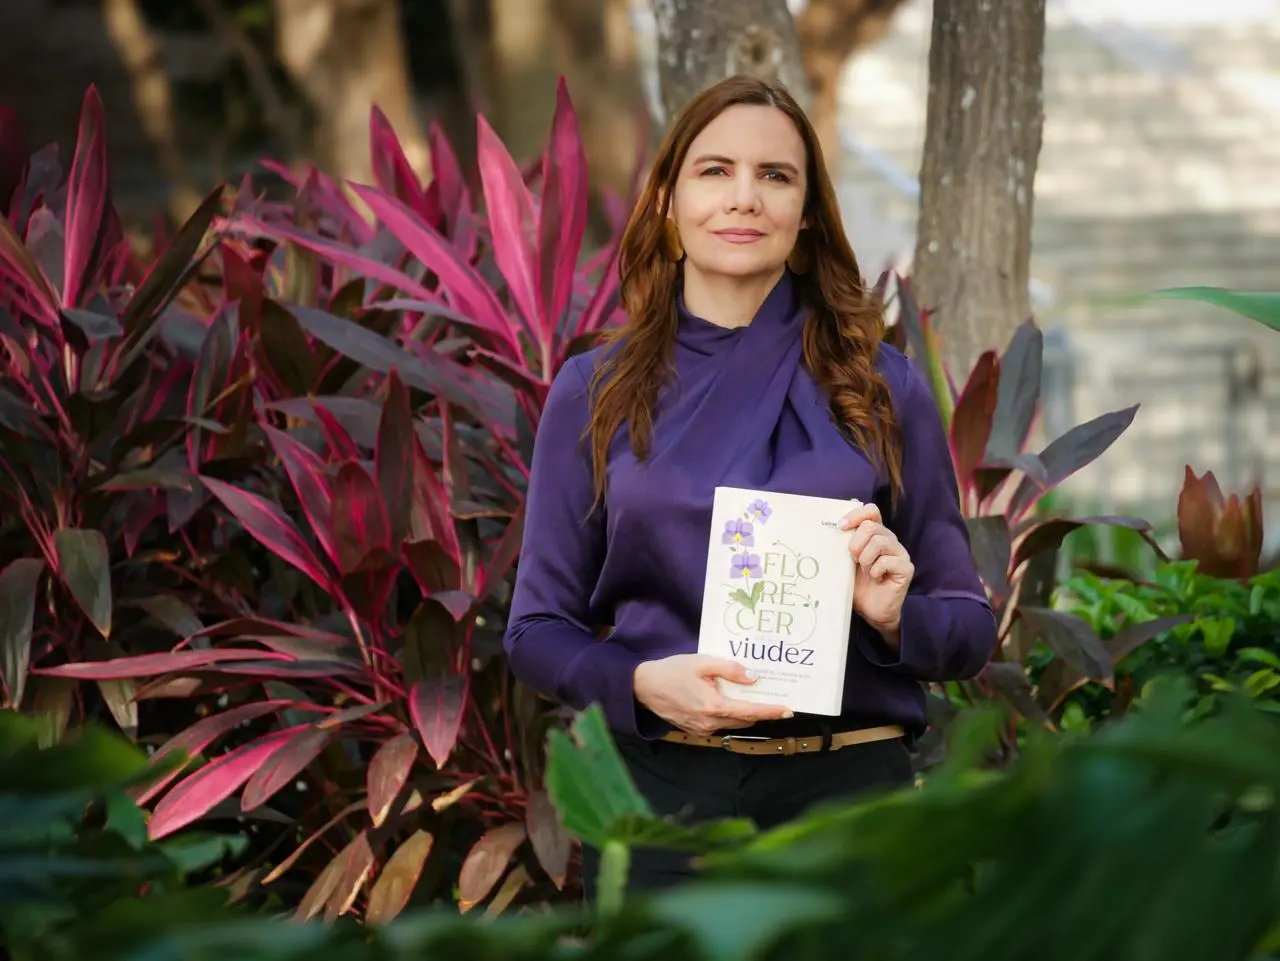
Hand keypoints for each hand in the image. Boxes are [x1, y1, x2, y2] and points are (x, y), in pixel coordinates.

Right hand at [633, 654, 792, 736]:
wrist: (643, 687)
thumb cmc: (672, 671)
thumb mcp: (701, 662)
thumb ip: (729, 669)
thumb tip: (753, 678)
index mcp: (714, 706)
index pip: (751, 711)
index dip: (771, 711)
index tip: (788, 711)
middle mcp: (711, 723)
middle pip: (745, 720)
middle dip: (761, 712)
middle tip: (774, 698)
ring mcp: (702, 729)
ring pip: (733, 723)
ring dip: (745, 713)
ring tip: (754, 698)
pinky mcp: (695, 730)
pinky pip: (720, 724)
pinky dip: (730, 714)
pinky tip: (730, 701)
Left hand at [839, 502, 913, 645]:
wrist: (870, 610)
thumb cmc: (857, 584)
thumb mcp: (845, 561)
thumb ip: (843, 542)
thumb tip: (836, 523)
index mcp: (876, 534)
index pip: (871, 511)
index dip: (856, 515)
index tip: (840, 527)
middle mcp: (890, 540)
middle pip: (871, 526)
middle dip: (855, 543)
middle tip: (852, 559)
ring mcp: (900, 553)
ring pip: (880, 541)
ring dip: (865, 558)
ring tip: (864, 571)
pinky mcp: (906, 568)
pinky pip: (888, 561)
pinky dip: (876, 570)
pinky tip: (876, 579)